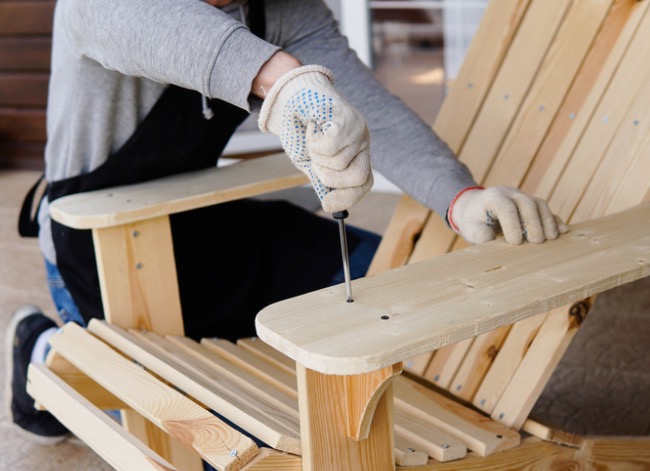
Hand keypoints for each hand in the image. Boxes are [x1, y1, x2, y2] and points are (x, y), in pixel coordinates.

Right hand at [258, 65, 372, 212]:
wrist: (291, 98)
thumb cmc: (301, 130)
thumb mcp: (310, 162)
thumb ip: (322, 181)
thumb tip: (331, 204)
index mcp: (357, 155)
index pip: (364, 184)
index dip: (347, 197)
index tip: (327, 205)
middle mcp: (363, 142)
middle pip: (360, 178)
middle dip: (330, 178)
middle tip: (315, 163)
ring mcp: (358, 129)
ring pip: (339, 163)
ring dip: (316, 156)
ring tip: (312, 138)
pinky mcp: (347, 117)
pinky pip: (330, 147)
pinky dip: (314, 142)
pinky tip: (312, 127)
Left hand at [447, 186, 568, 244]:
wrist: (475, 207)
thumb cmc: (472, 219)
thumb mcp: (469, 227)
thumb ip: (478, 233)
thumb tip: (491, 239)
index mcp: (493, 197)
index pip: (505, 207)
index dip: (512, 223)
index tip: (515, 242)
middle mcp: (510, 194)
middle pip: (527, 203)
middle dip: (533, 222)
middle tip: (536, 242)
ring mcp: (523, 198)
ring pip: (539, 204)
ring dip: (547, 221)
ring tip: (551, 238)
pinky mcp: (532, 205)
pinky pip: (546, 210)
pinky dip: (554, 220)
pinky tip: (562, 231)